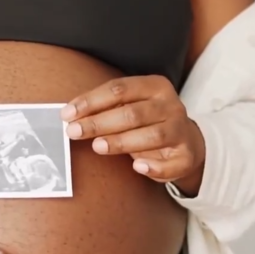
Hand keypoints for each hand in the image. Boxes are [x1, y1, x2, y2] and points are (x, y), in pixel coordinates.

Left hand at [60, 75, 205, 195]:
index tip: (68, 114)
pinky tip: (137, 167)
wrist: (186, 141)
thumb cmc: (147, 122)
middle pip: (132, 113)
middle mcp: (171, 106)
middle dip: (100, 122)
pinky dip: (154, 166)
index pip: (119, 89)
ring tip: (98, 146)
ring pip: (152, 135)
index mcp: (155, 86)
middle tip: (75, 132)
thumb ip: (105, 108)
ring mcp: (181, 130)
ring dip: (122, 142)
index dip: (91, 101)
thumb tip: (70, 116)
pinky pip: (171, 163)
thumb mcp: (130, 107)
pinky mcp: (187, 155)